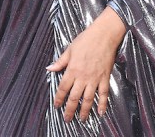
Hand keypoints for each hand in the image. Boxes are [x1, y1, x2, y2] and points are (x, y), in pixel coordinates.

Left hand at [46, 7, 124, 122]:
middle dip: (70, 109)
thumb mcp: (69, 50)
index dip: (59, 98)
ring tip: (81, 119)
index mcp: (72, 69)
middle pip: (75, 97)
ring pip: (89, 98)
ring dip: (84, 110)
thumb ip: (60, 62)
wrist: (103, 36)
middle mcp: (83, 77)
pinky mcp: (105, 78)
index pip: (63, 88)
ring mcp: (95, 79)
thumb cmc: (85, 40)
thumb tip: (49, 69)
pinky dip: (103, 104)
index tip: (56, 106)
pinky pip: (104, 94)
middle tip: (67, 119)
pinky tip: (101, 113)